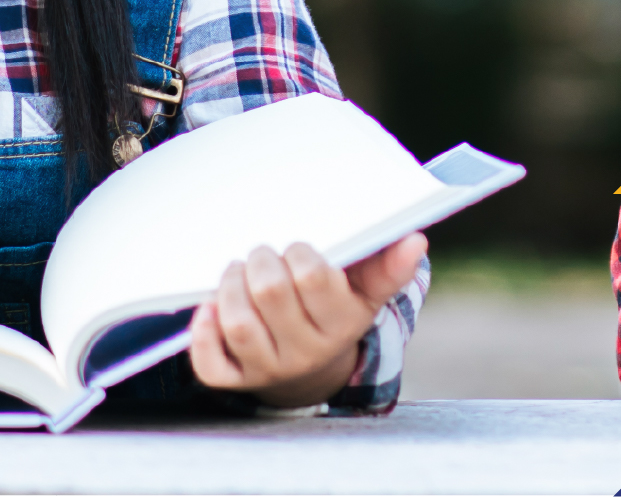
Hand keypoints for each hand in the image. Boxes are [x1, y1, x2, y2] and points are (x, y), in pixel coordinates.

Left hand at [188, 232, 426, 408]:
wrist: (314, 371)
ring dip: (231, 286)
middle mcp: (305, 351)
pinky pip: (211, 364)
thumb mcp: (366, 292)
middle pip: (271, 293)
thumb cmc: (336, 312)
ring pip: (239, 322)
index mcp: (340, 324)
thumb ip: (388, 265)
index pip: (313, 278)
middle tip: (263, 254)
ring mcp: (269, 368)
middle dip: (261, 261)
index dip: (299, 253)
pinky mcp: (237, 380)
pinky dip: (204, 333)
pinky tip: (210, 310)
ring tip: (238, 272)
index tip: (298, 248)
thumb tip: (416, 240)